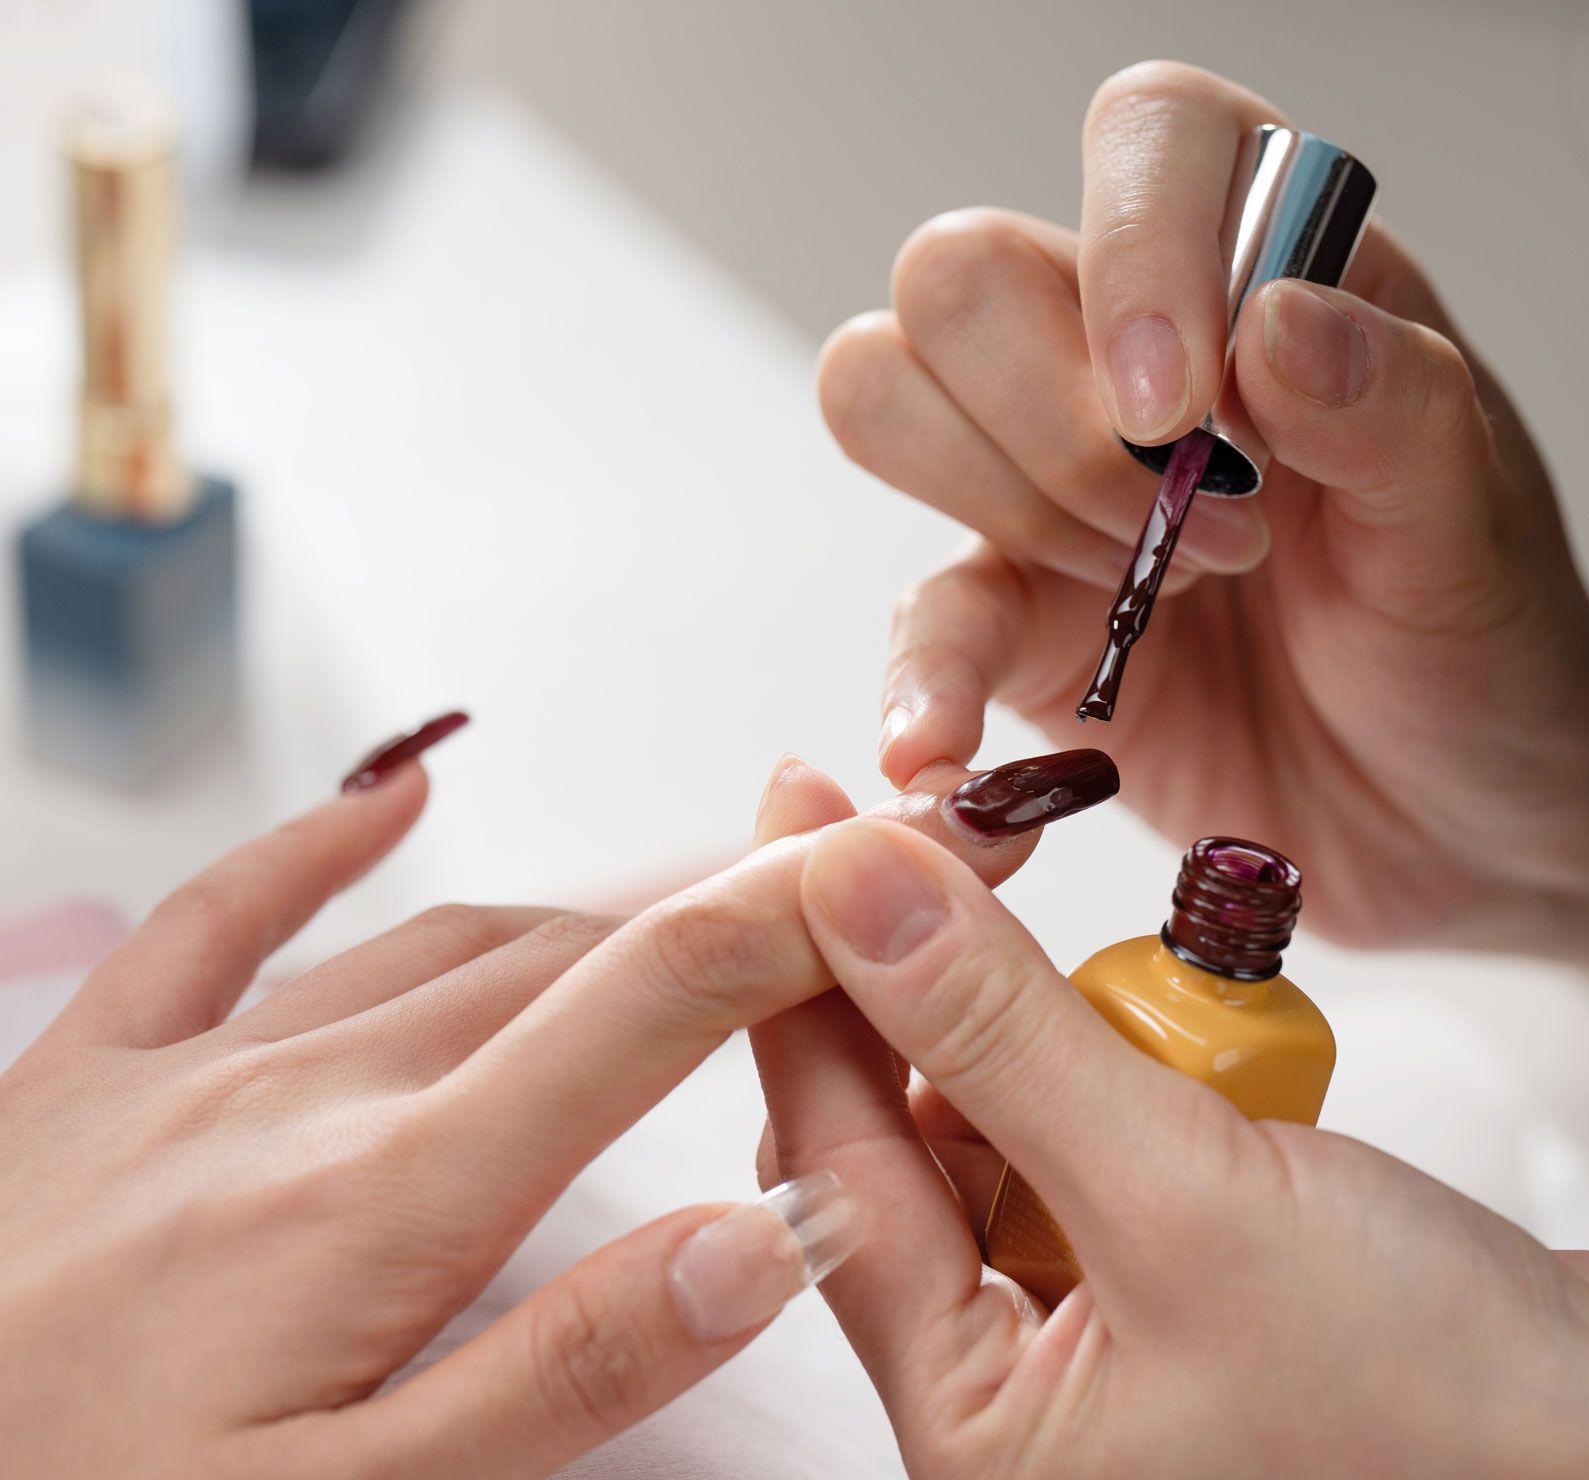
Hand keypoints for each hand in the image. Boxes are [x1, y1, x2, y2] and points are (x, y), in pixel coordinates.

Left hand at [0, 755, 1042, 1477]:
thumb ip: (565, 1373)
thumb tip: (762, 1235)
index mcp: (390, 1192)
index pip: (653, 1003)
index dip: (799, 917)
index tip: (913, 858)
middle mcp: (307, 1090)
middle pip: (577, 955)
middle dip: (730, 915)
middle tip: (849, 898)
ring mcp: (191, 1068)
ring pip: (446, 939)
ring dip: (592, 916)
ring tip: (702, 903)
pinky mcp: (88, 1079)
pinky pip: (221, 918)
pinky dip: (321, 843)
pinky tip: (395, 791)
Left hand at [755, 791, 1588, 1476]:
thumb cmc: (1450, 1409)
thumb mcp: (1188, 1198)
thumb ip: (1000, 1033)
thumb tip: (853, 887)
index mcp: (979, 1433)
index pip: (829, 1164)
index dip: (805, 976)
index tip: (802, 820)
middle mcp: (1028, 1394)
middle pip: (907, 1139)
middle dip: (925, 993)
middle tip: (928, 833)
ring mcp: (1115, 1331)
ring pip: (1014, 1123)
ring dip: (1055, 1023)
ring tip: (1103, 959)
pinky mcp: (1198, 1272)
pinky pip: (1118, 1131)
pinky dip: (1140, 1061)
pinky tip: (1178, 1022)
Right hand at [820, 61, 1588, 948]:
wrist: (1463, 818)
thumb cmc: (1491, 648)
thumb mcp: (1479, 532)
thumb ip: (1395, 411)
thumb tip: (1273, 322)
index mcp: (1278, 270)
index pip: (1152, 140)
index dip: (1137, 249)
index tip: (1185, 409)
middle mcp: (1139, 353)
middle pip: (964, 272)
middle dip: (1061, 421)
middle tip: (1215, 538)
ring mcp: (1056, 484)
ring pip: (890, 392)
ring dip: (1006, 509)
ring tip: (1159, 601)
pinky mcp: (1019, 619)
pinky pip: (918, 609)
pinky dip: (919, 675)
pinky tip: (951, 741)